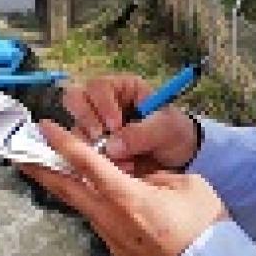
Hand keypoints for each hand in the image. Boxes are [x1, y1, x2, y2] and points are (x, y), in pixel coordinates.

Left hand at [21, 120, 227, 255]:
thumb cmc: (203, 230)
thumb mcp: (187, 185)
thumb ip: (156, 175)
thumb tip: (141, 176)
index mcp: (127, 196)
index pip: (86, 163)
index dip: (63, 142)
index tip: (45, 127)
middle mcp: (111, 218)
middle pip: (66, 189)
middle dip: (40, 168)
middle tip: (18, 154)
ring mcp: (112, 239)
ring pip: (83, 206)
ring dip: (67, 187)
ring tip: (53, 169)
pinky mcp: (118, 253)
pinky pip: (102, 223)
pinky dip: (95, 206)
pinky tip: (100, 199)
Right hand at [62, 74, 199, 174]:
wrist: (180, 158)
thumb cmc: (174, 133)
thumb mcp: (166, 128)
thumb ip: (141, 133)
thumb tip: (112, 146)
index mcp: (123, 88)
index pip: (98, 86)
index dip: (102, 104)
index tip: (115, 126)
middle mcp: (103, 102)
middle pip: (75, 99)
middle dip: (86, 121)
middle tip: (100, 139)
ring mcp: (95, 125)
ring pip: (75, 128)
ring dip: (91, 146)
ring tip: (118, 160)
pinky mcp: (93, 147)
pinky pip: (81, 151)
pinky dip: (94, 161)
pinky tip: (115, 168)